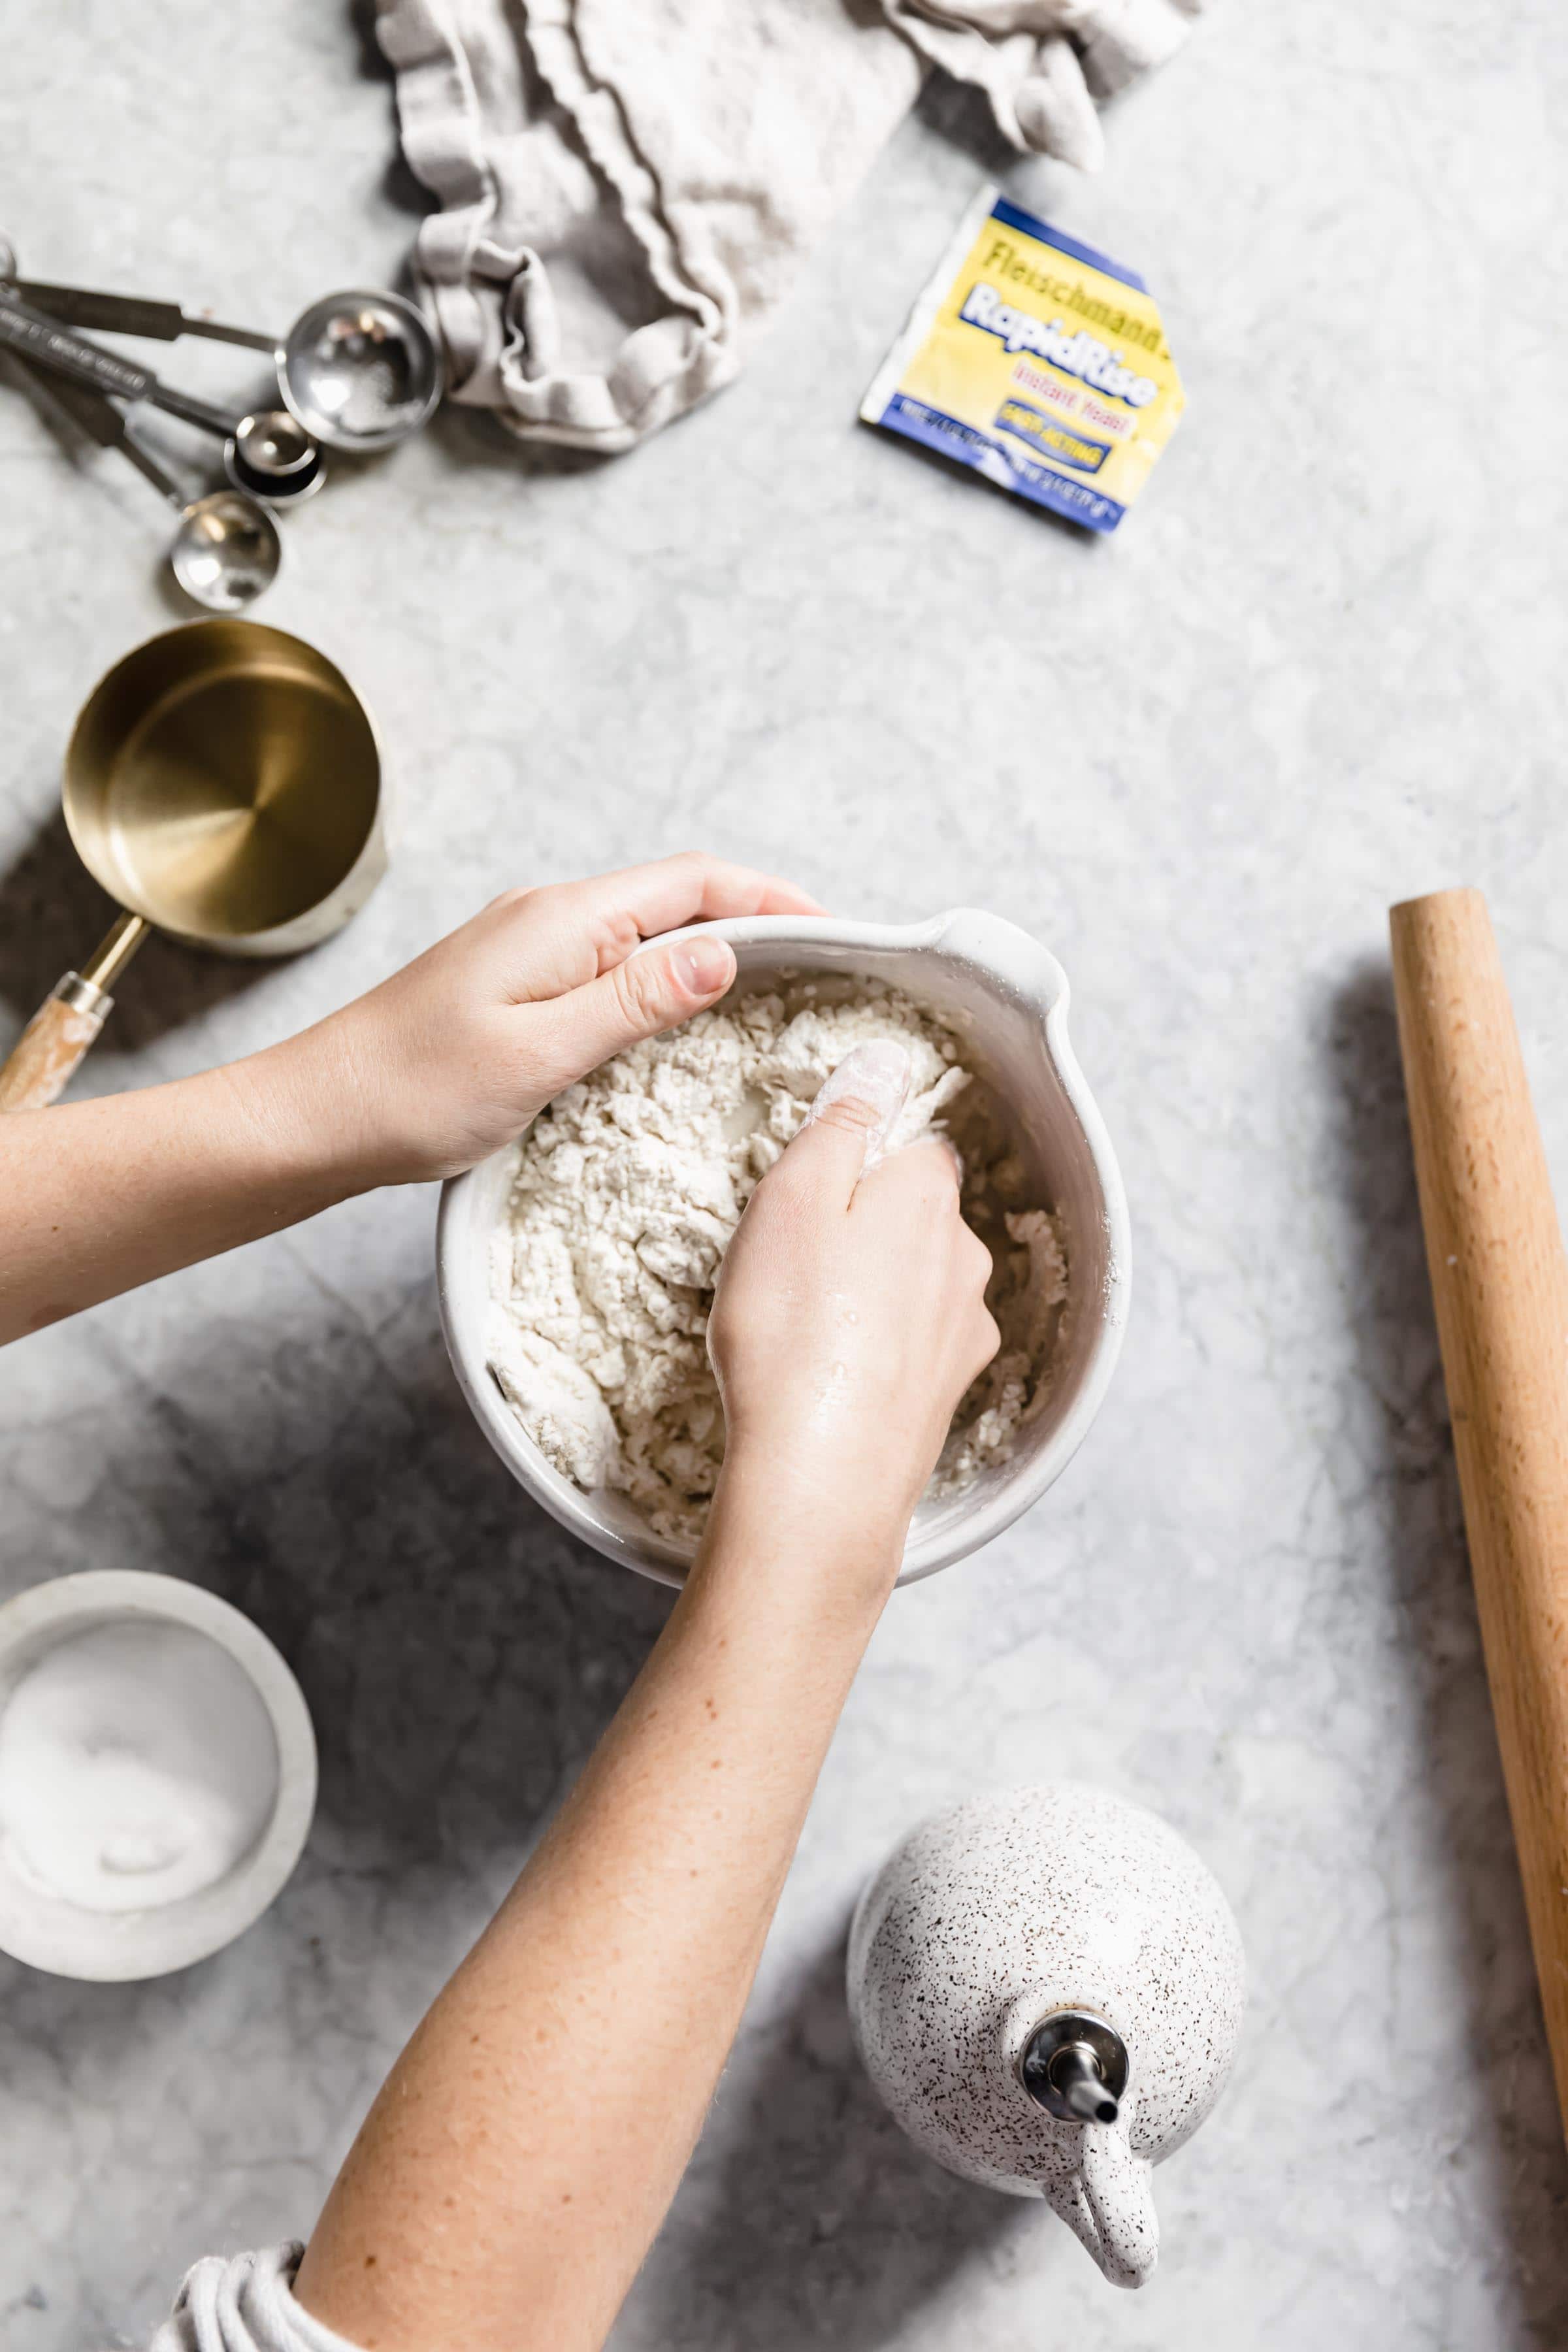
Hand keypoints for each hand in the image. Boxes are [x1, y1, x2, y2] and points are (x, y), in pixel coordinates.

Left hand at [259, 854, 821, 1186]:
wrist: (316, 1117)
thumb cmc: (413, 1091)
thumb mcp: (542, 1051)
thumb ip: (636, 999)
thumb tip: (726, 952)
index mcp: (563, 919)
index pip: (696, 881)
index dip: (775, 898)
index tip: (837, 932)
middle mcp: (550, 918)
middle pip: (679, 899)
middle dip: (758, 921)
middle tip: (824, 971)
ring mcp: (531, 949)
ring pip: (647, 934)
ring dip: (713, 954)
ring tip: (775, 997)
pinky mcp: (518, 985)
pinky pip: (613, 967)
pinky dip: (665, 984)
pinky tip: (685, 1026)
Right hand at [707, 1042, 999, 1572]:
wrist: (821, 1474)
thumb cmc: (791, 1333)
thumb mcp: (793, 1198)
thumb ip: (843, 1123)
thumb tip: (883, 1061)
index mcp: (926, 1196)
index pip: (911, 1145)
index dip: (857, 1161)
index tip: (805, 1194)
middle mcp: (963, 1256)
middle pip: (914, 1215)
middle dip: (862, 1228)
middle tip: (790, 1263)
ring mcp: (964, 1329)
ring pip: (915, 1283)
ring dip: (870, 1293)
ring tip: (802, 1327)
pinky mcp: (949, 1390)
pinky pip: (910, 1347)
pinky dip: (876, 1351)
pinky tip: (829, 1375)